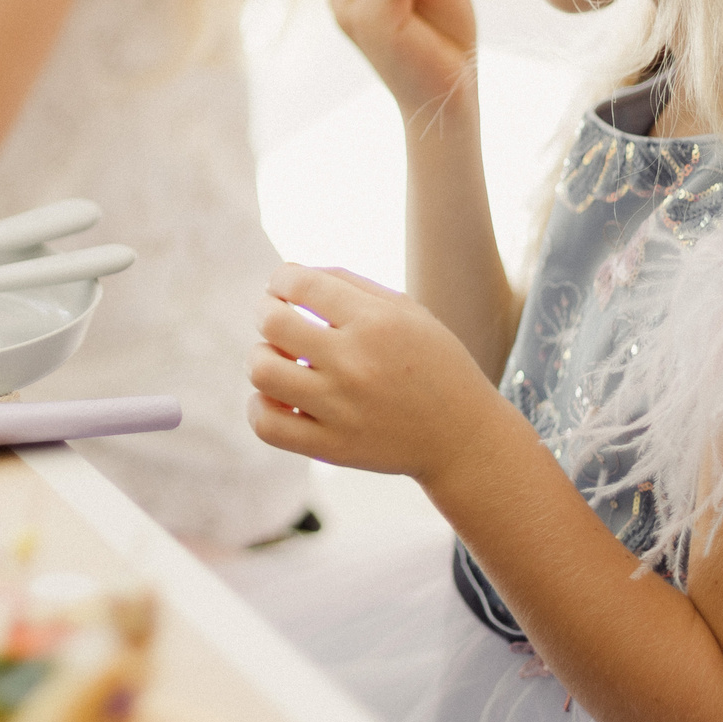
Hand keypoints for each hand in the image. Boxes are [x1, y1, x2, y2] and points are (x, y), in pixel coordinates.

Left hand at [247, 262, 511, 489]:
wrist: (463, 438)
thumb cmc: (432, 365)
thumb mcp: (407, 311)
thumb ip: (349, 283)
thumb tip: (290, 273)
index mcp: (376, 323)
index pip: (300, 284)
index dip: (281, 279)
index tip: (285, 288)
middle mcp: (355, 364)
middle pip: (272, 323)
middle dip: (267, 312)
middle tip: (278, 318)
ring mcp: (341, 409)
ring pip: (261, 371)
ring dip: (262, 357)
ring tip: (281, 359)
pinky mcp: (331, 448)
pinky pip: (266, 425)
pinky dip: (260, 406)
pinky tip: (280, 397)